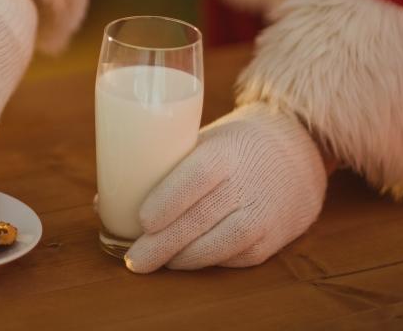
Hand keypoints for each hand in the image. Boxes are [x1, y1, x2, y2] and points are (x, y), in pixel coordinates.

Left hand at [124, 103, 327, 272]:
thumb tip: (105, 200)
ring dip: (184, 258)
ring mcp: (263, 212)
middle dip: (163, 244)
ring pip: (220, 245)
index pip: (196, 176)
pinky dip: (208, 262)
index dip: (169, 200)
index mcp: (224, 151)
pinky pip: (236, 257)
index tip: (142, 220)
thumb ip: (162, 167)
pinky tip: (187, 261)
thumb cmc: (231, 144)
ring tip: (156, 262)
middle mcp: (246, 182)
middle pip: (201, 218)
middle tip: (134, 260)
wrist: (297, 149)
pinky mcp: (274, 237)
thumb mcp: (203, 140)